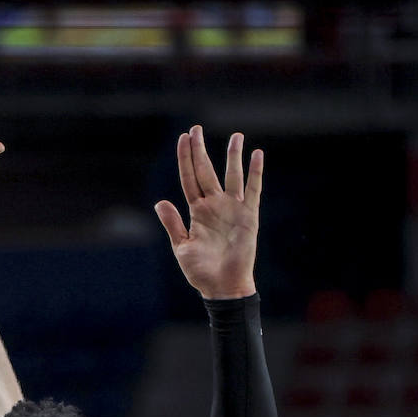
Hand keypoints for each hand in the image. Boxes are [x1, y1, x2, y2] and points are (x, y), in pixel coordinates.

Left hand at [155, 126, 259, 299]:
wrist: (223, 287)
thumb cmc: (201, 271)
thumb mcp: (182, 248)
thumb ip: (173, 224)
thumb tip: (160, 202)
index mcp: (197, 212)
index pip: (189, 178)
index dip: (185, 159)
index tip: (183, 138)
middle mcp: (215, 206)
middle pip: (206, 171)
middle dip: (201, 150)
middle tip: (196, 128)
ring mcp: (233, 209)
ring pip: (232, 175)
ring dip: (233, 156)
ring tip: (236, 136)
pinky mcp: (249, 217)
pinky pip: (253, 190)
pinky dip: (255, 173)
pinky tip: (257, 155)